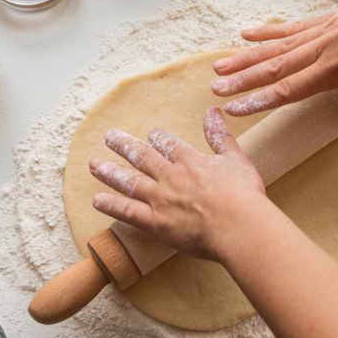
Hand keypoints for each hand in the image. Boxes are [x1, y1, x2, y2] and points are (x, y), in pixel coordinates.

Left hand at [88, 106, 268, 262]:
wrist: (238, 226)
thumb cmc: (243, 196)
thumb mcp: (236, 158)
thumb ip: (220, 136)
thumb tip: (213, 111)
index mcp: (190, 160)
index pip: (169, 144)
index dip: (158, 138)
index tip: (150, 134)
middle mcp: (170, 176)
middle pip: (142, 157)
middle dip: (124, 145)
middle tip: (109, 137)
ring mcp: (160, 199)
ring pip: (129, 181)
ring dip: (110, 171)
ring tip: (93, 164)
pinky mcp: (155, 223)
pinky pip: (127, 211)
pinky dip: (110, 205)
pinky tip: (96, 200)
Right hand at [210, 0, 337, 132]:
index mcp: (335, 73)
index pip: (288, 91)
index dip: (259, 101)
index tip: (234, 109)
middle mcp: (322, 51)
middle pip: (273, 67)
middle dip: (241, 80)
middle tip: (214, 89)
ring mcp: (323, 32)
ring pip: (276, 46)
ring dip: (246, 57)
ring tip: (220, 65)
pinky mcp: (328, 18)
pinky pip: (292, 26)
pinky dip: (269, 31)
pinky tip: (248, 33)